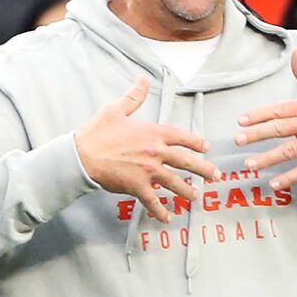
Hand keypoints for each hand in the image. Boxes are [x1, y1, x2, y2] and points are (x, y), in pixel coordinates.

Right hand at [74, 78, 219, 221]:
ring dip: (188, 190)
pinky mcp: (138, 186)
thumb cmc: (97, 132)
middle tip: (215, 176)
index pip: (182, 137)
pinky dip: (161, 210)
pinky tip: (168, 216)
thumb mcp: (115, 110)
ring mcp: (149, 171)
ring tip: (196, 196)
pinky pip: (154, 200)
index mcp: (153, 133)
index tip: (205, 148)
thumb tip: (143, 79)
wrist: (81, 155)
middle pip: (187, 162)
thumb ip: (134, 97)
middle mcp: (156, 152)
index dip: (197, 143)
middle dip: (204, 169)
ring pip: (176, 183)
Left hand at [236, 50, 296, 191]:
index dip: (258, 115)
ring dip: (268, 159)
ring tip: (250, 165)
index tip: (240, 120)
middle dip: (256, 135)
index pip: (278, 110)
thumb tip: (295, 53)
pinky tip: (275, 184)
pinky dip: (290, 178)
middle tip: (238, 140)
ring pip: (289, 152)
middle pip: (279, 130)